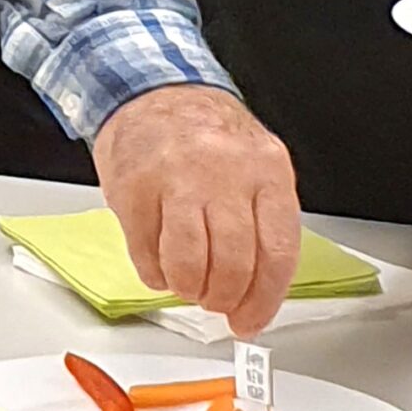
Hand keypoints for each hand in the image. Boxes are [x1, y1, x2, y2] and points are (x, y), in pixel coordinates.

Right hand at [92, 84, 300, 335]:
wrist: (150, 89)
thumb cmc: (205, 135)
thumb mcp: (253, 163)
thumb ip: (261, 220)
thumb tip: (259, 292)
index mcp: (267, 168)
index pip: (277, 253)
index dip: (264, 301)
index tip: (251, 321)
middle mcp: (224, 171)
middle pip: (234, 264)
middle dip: (224, 298)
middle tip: (216, 302)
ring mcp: (176, 177)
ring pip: (189, 264)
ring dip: (189, 289)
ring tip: (188, 285)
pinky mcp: (134, 187)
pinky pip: (146, 254)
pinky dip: (155, 274)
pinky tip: (160, 266)